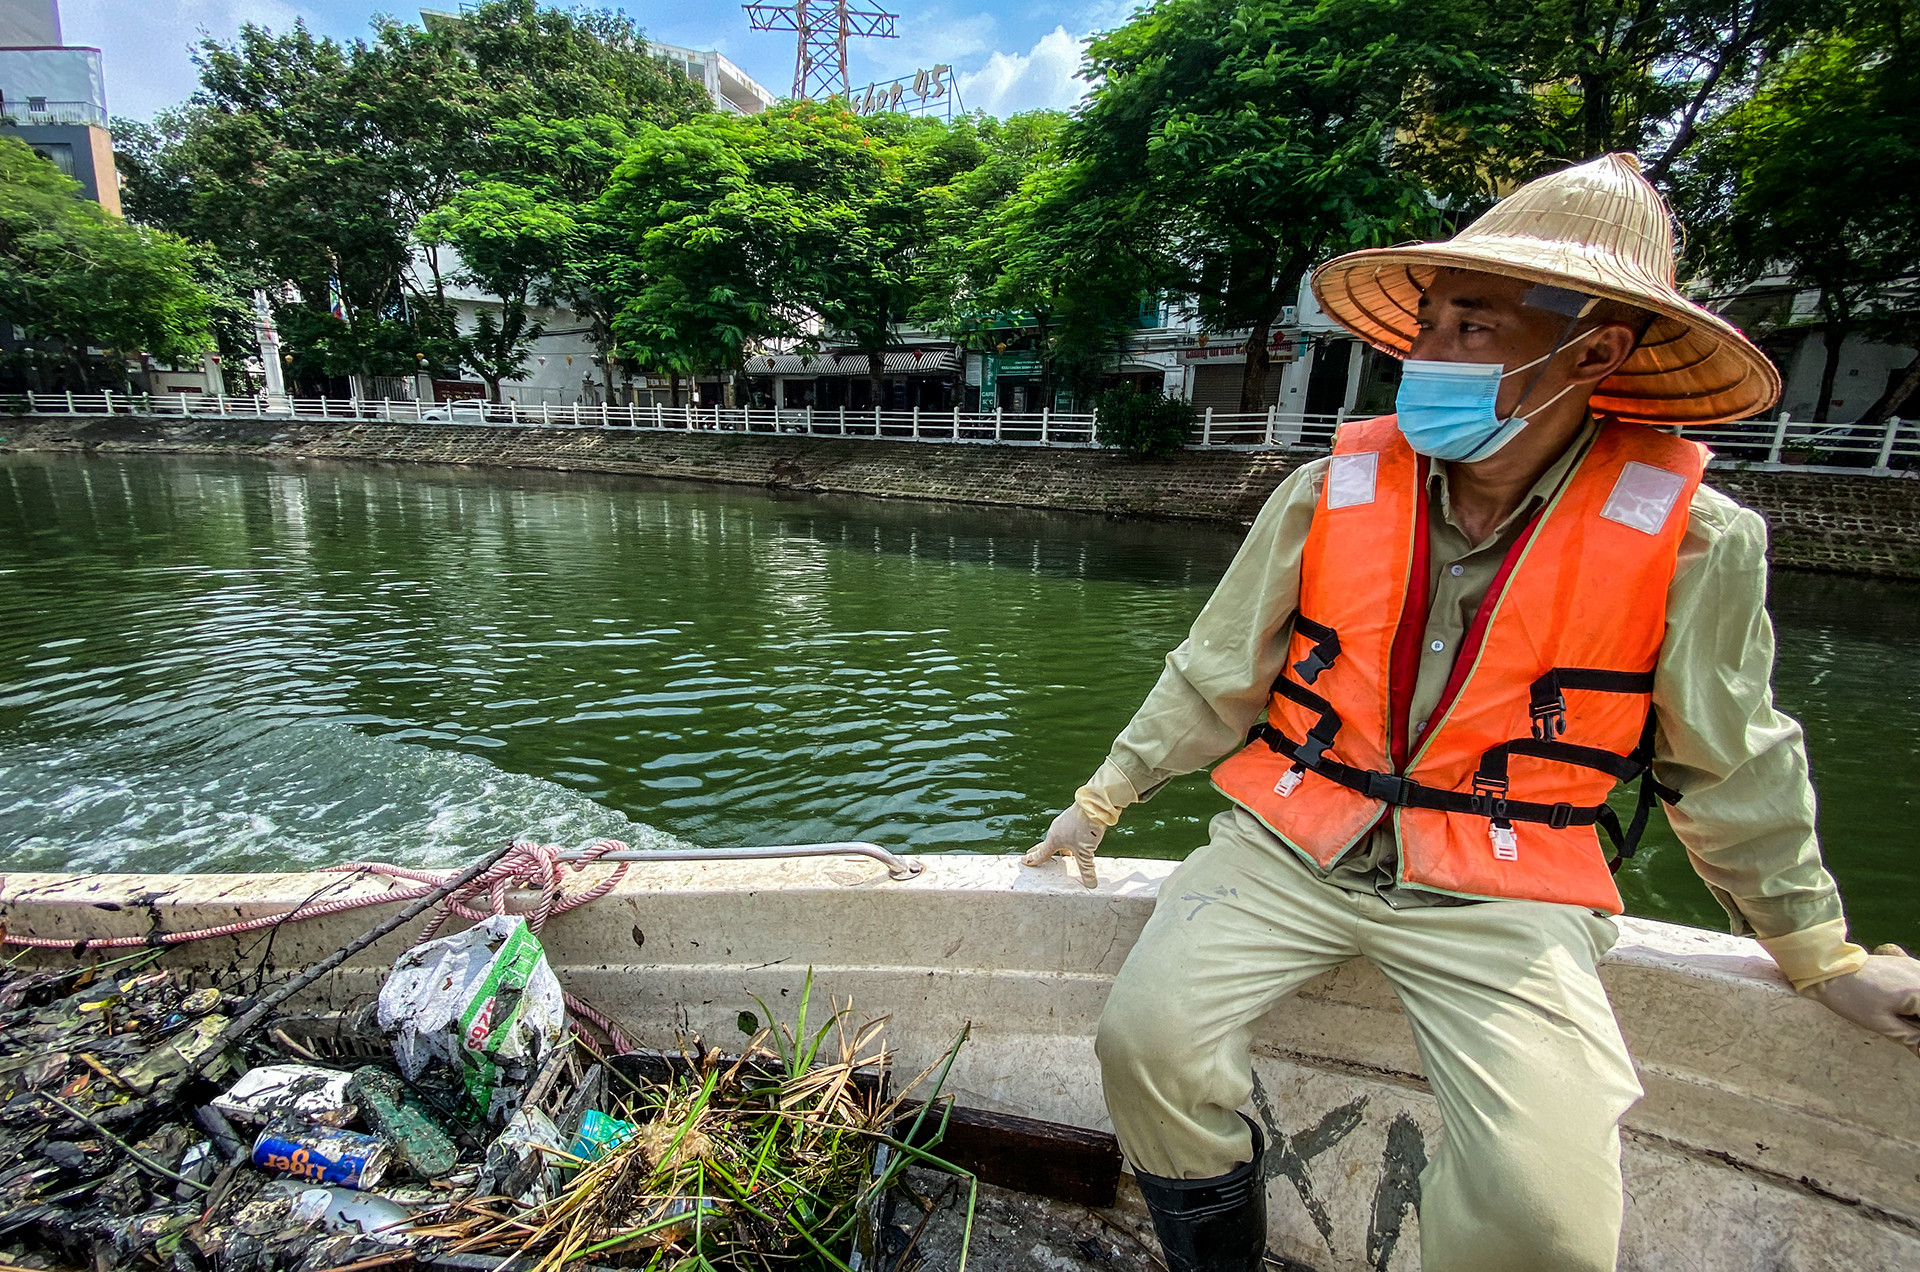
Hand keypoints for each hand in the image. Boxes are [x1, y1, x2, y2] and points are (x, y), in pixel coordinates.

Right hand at [1023, 804, 1104, 888]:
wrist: (1094, 805)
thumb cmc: (1085, 828)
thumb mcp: (1086, 853)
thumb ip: (1086, 869)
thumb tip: (1090, 885)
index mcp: (1053, 840)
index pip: (1041, 854)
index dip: (1033, 860)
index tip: (1023, 861)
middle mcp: (1056, 830)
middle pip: (1046, 844)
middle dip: (1040, 851)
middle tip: (1031, 854)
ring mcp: (1064, 822)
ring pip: (1058, 838)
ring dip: (1058, 846)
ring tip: (1063, 855)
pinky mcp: (1073, 817)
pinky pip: (1066, 831)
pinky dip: (1067, 839)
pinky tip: (1077, 841)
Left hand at [1803, 945, 1919, 1056]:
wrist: (1828, 970)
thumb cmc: (1852, 998)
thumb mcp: (1883, 1025)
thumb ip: (1912, 1038)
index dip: (1918, 1032)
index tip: (1912, 1039)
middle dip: (1916, 1021)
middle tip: (1904, 1029)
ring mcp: (1915, 966)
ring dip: (1915, 1010)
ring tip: (1901, 1017)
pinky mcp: (1907, 963)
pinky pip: (1918, 983)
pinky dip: (1914, 998)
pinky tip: (1902, 1005)